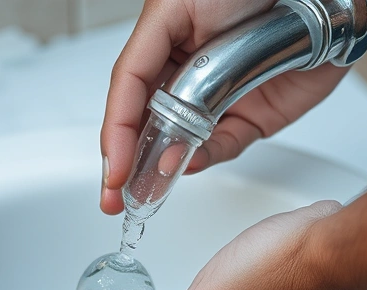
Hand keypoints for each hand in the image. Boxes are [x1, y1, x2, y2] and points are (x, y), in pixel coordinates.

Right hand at [99, 0, 348, 214]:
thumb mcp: (178, 5)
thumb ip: (153, 57)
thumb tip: (149, 114)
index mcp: (164, 39)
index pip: (127, 91)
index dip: (116, 132)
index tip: (113, 166)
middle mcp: (188, 70)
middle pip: (147, 123)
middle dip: (128, 162)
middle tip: (116, 195)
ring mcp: (219, 96)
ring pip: (182, 141)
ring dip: (163, 166)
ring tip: (148, 188)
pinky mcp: (253, 116)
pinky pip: (225, 145)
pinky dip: (207, 158)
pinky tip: (190, 163)